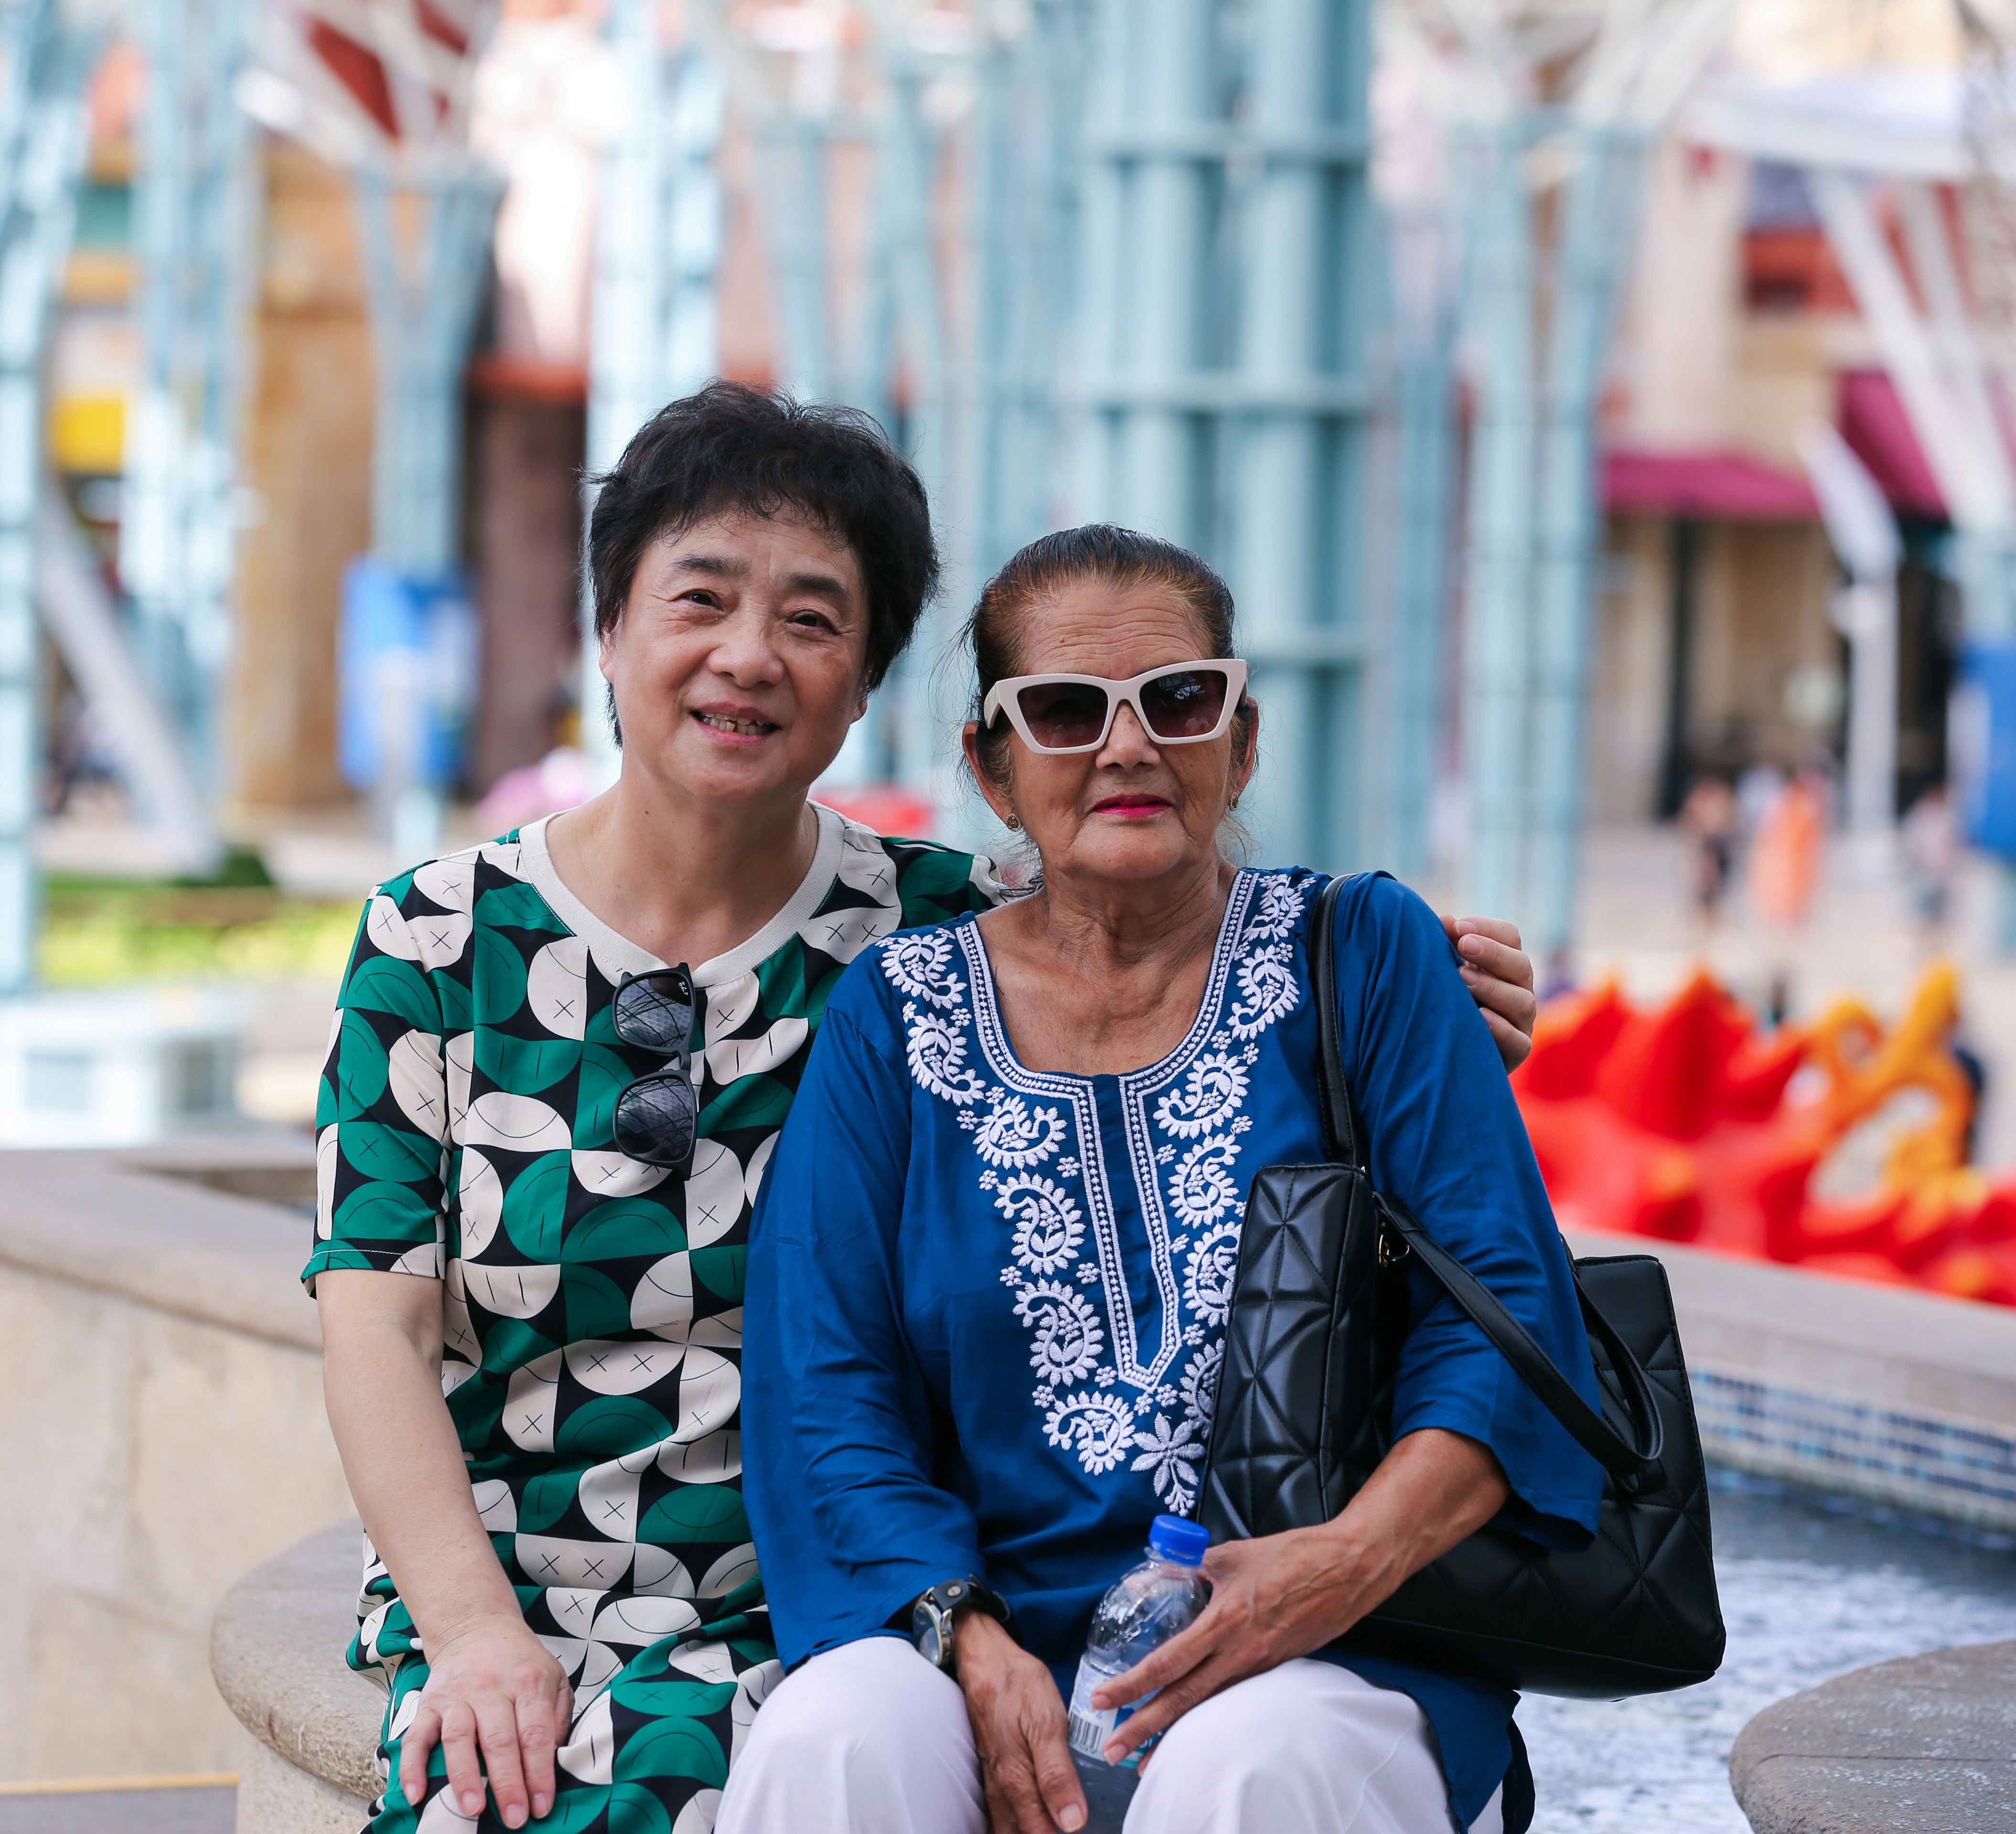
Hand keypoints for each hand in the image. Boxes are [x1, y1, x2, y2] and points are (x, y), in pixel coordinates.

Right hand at [398, 1613, 573, 1827]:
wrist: (476, 1626)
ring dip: (464, 1777)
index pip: (536, 1734)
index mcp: (529, 1682)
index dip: (539, 1773)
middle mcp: (491, 1688)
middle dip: (507, 1784)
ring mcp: (457, 1696)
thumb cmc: (521, 1662)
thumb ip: (559, 1718)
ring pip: (458, 1739)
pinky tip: (415, 1794)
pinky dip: (412, 1767)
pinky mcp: (428, 1704)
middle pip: (500, 1741)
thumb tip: (556, 1763)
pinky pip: (416, 1737)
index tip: (542, 1806)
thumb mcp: (554, 1677)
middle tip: (514, 1819)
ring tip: (472, 1809)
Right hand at [953, 1611, 1086, 1833]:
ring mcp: (992, 1779)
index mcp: (1016, 1779)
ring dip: (1027, 1831)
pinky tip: (1026, 1821)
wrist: (984, 1659)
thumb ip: (1057, 1773)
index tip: (1079, 1833)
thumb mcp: (1046, 1721)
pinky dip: (1015, 1823)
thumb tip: (1073, 1823)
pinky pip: (1001, 1811)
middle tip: (1070, 1828)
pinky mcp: (991, 1768)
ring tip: (1051, 1828)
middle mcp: (1001, 1787)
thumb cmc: (1019, 1684)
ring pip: (1008, 1826)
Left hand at [1091, 1430, 1506, 1766]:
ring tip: (1147, 1757)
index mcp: (1225, 1621)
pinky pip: (1235, 1697)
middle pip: (1184, 1700)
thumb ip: (1192, 1564)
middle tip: (1112, 1750)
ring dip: (1176, 1733)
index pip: (1168, 1661)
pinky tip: (1195, 1727)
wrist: (1349, 1568)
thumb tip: (1163, 1571)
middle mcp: (1241, 1653)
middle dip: (1145, 1728)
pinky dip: (1210, 1716)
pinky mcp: (1278, 1668)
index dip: (1132, 1683)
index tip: (1102, 1699)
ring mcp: (1262, 1666)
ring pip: (1209, 1706)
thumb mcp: (1232, 1554)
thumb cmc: (1293, 1555)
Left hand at [1442, 915, 1537, 1071]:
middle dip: (1493, 953)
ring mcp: (1521, 1023)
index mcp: (1504, 965)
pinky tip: (1480, 1017)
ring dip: (1493, 988)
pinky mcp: (1516, 1053)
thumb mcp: (1445, 971)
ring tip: (1463, 979)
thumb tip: (1446, 920)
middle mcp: (1519, 990)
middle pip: (1521, 965)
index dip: (1488, 929)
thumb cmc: (1445, 1002)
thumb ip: (1447, 946)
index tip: (1458, 926)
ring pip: (1523, 1002)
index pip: (1510, 937)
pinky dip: (1501, 1029)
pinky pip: (1519, 1042)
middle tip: (1464, 945)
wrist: (1446, 1055)